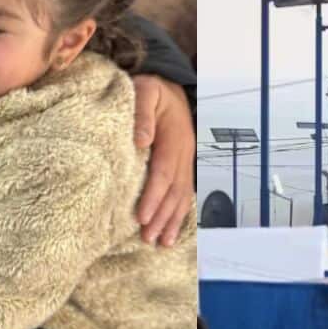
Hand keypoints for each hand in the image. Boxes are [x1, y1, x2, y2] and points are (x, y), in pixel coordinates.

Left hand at [132, 74, 194, 246]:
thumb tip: (140, 141)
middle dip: (162, 216)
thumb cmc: (152, 90)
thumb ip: (141, 113)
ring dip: (171, 220)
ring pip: (181, 196)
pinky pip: (184, 193)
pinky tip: (171, 230)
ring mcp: (186, 161)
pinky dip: (178, 214)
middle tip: (148, 237)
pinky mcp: (183, 166)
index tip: (142, 216)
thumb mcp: (145, 91)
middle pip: (175, 190)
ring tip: (160, 242)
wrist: (170, 86)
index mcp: (174, 138)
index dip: (154, 196)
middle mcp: (184, 153)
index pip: (164, 172)